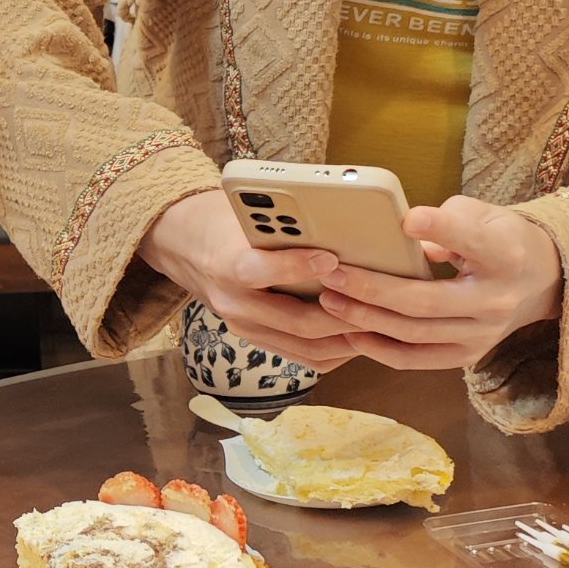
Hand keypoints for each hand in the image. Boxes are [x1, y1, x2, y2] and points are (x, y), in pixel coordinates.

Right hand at [140, 189, 359, 369]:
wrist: (188, 248)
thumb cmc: (228, 222)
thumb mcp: (245, 210)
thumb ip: (284, 220)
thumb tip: (338, 217)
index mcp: (226, 263)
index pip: (258, 271)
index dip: (296, 267)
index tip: (330, 257)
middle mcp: (234, 303)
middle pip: (296, 322)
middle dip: (345, 315)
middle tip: (380, 302)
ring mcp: (246, 327)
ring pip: (306, 348)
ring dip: (347, 339)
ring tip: (380, 322)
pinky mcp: (258, 340)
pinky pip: (304, 357)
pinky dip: (337, 350)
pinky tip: (360, 333)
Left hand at [316, 197, 562, 370]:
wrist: (543, 280)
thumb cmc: (500, 239)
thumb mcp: (484, 216)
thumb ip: (445, 221)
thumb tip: (395, 233)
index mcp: (504, 254)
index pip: (470, 241)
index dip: (438, 230)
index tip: (405, 220)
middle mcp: (496, 299)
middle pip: (427, 301)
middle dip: (373, 290)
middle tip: (334, 274)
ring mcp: (483, 334)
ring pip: (415, 334)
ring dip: (366, 320)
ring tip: (330, 302)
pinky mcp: (468, 356)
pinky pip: (416, 360)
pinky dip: (380, 349)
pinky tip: (351, 333)